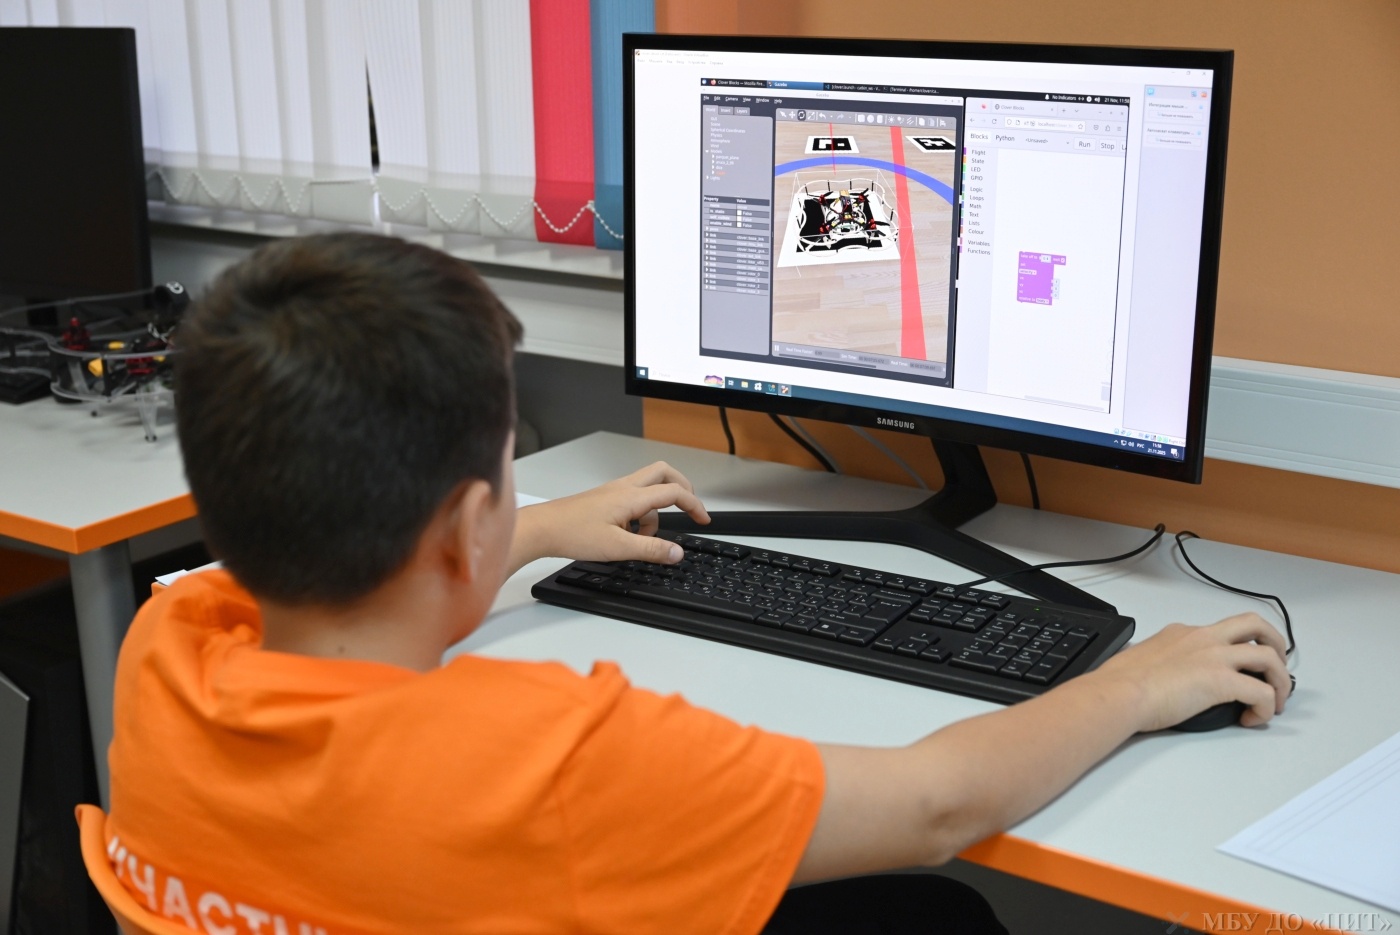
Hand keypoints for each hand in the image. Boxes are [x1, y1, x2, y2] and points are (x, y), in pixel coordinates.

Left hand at [510, 462, 709, 570]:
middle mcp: (624, 488)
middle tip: (689, 510)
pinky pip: (633, 499)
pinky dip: (640, 515)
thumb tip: (677, 552)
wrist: (542, 528)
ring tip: (646, 539)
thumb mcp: (618, 548)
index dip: (695, 504)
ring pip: (648, 488)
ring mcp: (613, 491)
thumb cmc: (572, 533)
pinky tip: (628, 536)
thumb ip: (651, 550)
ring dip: (656, 511)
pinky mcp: (604, 499)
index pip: (675, 492)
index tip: (704, 519)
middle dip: (682, 489)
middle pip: (664, 473)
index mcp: (631, 496)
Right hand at [1094, 612, 1291, 731]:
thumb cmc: (1120, 683)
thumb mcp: (1142, 661)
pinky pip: (1262, 692)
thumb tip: (1161, 681)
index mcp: (1183, 634)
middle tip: (1277, 671)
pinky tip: (1253, 719)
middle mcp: (1203, 638)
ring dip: (1280, 680)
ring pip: (1268, 656)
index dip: (1238, 648)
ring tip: (1275, 702)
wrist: (1118, 693)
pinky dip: (1266, 708)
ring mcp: (1214, 656)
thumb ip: (1160, 664)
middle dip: (1276, 645)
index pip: (1222, 631)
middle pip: (1255, 625)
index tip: (1241, 666)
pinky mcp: (1221, 680)